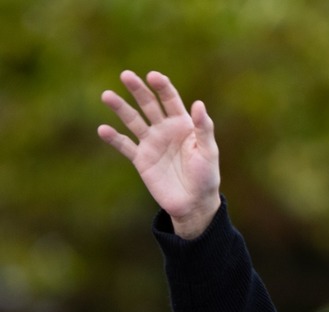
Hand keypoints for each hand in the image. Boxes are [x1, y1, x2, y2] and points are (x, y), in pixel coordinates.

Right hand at [98, 70, 220, 238]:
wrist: (194, 203)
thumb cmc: (206, 176)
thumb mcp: (208, 151)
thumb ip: (203, 128)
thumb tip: (198, 104)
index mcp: (183, 124)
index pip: (170, 100)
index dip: (162, 87)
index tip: (153, 76)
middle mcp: (165, 129)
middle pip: (148, 104)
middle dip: (138, 90)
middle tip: (126, 75)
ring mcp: (151, 143)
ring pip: (133, 121)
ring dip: (120, 108)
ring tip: (107, 96)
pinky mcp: (141, 159)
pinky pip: (124, 146)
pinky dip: (114, 138)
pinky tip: (103, 129)